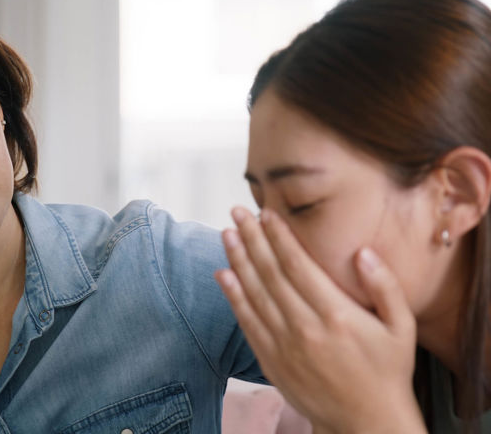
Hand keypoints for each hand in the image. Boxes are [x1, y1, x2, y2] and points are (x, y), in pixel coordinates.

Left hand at [215, 207, 425, 432]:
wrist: (365, 422)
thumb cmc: (387, 371)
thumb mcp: (401, 328)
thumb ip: (385, 287)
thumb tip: (363, 252)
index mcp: (336, 315)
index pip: (298, 265)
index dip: (279, 236)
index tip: (266, 213)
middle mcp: (305, 327)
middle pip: (270, 274)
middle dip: (252, 239)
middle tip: (237, 212)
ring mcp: (284, 345)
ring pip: (254, 294)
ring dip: (238, 261)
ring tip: (227, 233)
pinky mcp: (272, 360)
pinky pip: (247, 322)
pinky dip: (233, 297)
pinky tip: (223, 274)